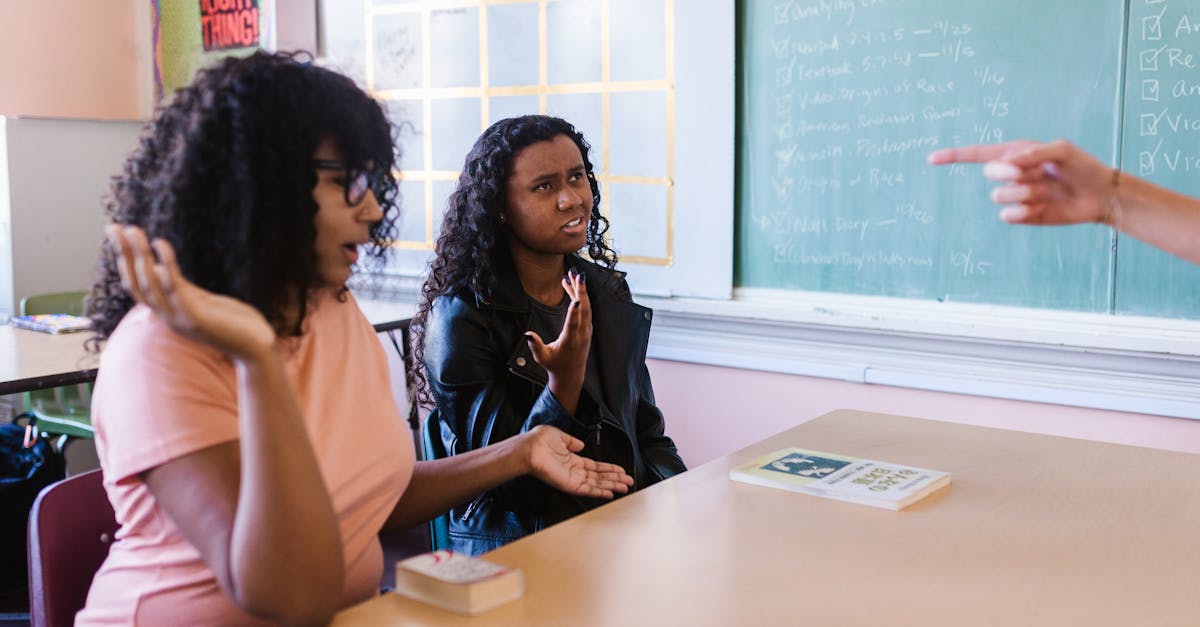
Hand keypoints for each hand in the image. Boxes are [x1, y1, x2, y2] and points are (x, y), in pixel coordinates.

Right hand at [107, 225, 276, 361]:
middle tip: (114, 227)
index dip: (125, 262)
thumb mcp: (201, 302)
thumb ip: (180, 288)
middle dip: (125, 255)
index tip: (118, 236)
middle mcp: (168, 317)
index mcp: (168, 313)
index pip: (137, 287)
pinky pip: (175, 287)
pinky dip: (166, 264)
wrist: (257, 349)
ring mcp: (180, 318)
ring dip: (138, 255)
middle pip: (136, 284)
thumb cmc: (234, 324)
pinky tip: (160, 243)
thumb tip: (158, 268)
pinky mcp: (196, 317)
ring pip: (150, 284)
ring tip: (132, 230)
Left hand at [521, 425, 632, 498]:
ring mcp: (572, 479)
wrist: (529, 448)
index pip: (595, 466)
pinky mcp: (569, 485)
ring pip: (597, 484)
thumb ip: (572, 441)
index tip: (621, 470)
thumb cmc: (539, 441)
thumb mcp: (559, 436)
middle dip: (615, 479)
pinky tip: (611, 493)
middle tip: (629, 481)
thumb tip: (581, 444)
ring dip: (612, 485)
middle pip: (599, 477)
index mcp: (572, 460)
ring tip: (626, 487)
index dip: (609, 469)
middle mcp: (574, 471)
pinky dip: (600, 492)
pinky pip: (588, 490)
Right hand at [524, 270, 591, 385]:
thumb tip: (527, 334)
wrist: (571, 374)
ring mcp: (586, 330)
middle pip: (584, 310)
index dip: (574, 312)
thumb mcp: (542, 358)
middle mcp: (581, 334)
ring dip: (580, 290)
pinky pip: (585, 309)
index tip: (575, 299)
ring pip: (586, 307)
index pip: (573, 325)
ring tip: (572, 275)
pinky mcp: (587, 327)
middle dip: (581, 291)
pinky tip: (572, 286)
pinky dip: (580, 297)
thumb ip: (535, 345)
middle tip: (577, 275)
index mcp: (570, 342)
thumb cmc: (555, 365)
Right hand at [928, 140, 1114, 225]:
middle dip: (1010, 173)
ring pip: (1000, 196)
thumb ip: (1032, 153)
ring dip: (1025, 193)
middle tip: (1038, 172)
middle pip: (990, 173)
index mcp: (1015, 154)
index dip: (954, 156)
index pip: (978, 154)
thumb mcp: (1061, 150)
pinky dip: (1026, 211)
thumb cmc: (1082, 167)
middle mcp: (1011, 175)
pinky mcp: (1022, 215)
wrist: (1099, 195)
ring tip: (1047, 190)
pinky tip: (1044, 207)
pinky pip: (1008, 216)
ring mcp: (1015, 196)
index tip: (932, 159)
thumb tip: (1007, 162)